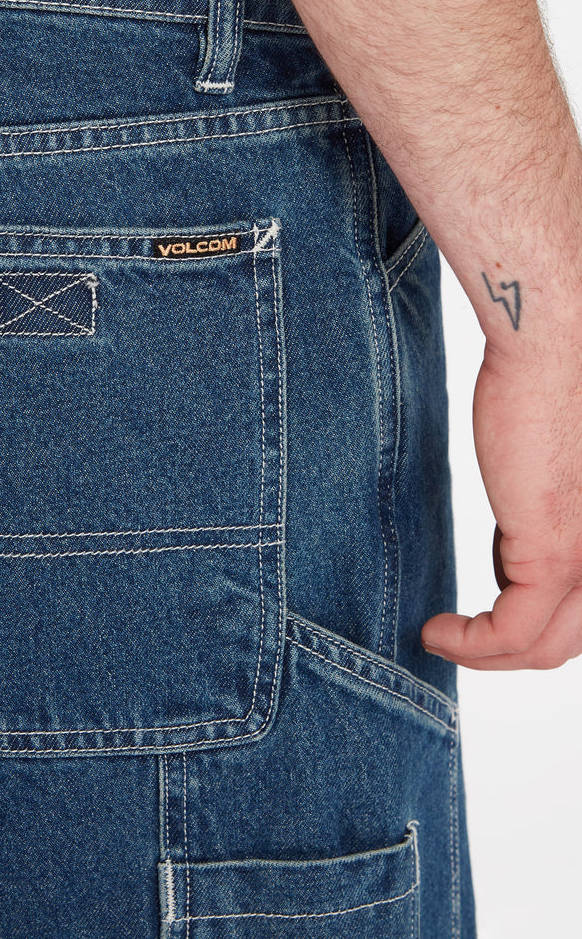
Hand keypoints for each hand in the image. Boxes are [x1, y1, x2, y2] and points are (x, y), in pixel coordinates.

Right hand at [421, 342, 581, 669]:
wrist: (554, 346)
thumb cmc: (551, 390)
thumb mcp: (550, 475)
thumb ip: (541, 521)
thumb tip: (514, 548)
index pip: (581, 616)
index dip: (531, 632)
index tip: (481, 621)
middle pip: (567, 643)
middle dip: (508, 655)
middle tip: (458, 641)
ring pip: (543, 647)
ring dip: (483, 657)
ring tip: (441, 639)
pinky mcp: (556, 549)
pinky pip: (512, 629)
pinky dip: (470, 644)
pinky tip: (436, 631)